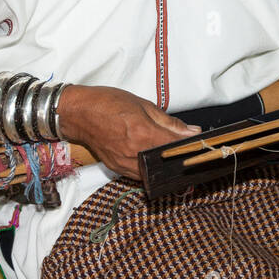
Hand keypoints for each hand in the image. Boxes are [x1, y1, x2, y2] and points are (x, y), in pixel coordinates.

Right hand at [58, 84, 199, 179]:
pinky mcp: (118, 169)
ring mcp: (125, 165)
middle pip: (167, 165)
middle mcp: (135, 154)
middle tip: (188, 153)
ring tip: (174, 159)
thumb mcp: (144, 105)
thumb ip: (170, 122)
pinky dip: (151, 170)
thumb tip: (193, 131)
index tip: (199, 145)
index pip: (176, 147)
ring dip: (166, 168)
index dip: (190, 147)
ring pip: (155, 174)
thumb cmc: (109, 103)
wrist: (78, 113)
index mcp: (144, 134)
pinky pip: (141, 175)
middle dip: (180, 160)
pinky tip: (156, 160)